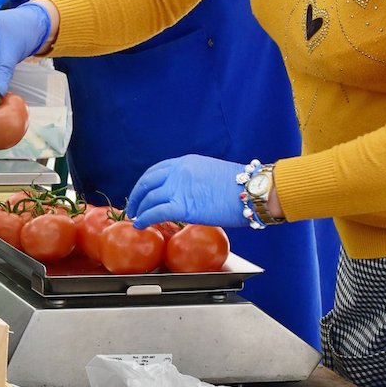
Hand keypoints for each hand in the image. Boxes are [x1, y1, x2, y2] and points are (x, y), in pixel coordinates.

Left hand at [127, 154, 248, 228]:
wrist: (251, 191)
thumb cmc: (239, 186)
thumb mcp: (211, 172)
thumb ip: (194, 179)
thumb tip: (187, 192)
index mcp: (186, 162)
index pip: (156, 170)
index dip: (145, 182)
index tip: (141, 191)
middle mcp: (179, 172)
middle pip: (147, 182)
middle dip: (137, 195)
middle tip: (133, 206)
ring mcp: (179, 188)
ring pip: (149, 198)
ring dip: (139, 209)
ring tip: (136, 218)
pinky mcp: (183, 206)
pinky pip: (155, 212)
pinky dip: (144, 219)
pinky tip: (141, 224)